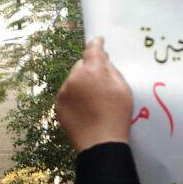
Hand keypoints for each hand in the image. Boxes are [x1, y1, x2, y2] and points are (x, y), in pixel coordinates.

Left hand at [55, 37, 132, 152]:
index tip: (99, 40)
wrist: (100, 143)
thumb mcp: (124, 89)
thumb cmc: (117, 116)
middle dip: (89, 69)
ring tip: (93, 100)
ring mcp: (64, 91)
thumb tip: (103, 60)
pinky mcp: (58, 104)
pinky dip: (74, 96)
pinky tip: (84, 109)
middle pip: (81, 65)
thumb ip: (111, 70)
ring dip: (81, 83)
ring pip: (73, 80)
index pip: (92, 49)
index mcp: (93, 70)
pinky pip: (67, 94)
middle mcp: (75, 77)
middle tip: (100, 82)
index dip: (96, 43)